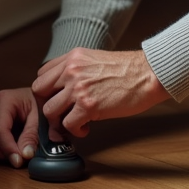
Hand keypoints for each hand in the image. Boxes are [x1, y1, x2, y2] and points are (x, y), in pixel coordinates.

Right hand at [0, 87, 39, 168]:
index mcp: (3, 99)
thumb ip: (31, 136)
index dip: (8, 149)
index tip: (19, 161)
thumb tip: (25, 155)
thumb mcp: (40, 117)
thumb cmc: (37, 104)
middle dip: (2, 154)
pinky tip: (1, 153)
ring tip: (11, 155)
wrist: (32, 96)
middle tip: (18, 159)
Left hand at [33, 48, 170, 137]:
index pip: (42, 74)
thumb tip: (66, 87)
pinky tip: (86, 128)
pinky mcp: (89, 106)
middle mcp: (71, 70)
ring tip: (74, 122)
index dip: (47, 90)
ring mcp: (78, 88)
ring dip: (59, 121)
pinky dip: (75, 130)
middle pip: (39, 92)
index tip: (56, 99)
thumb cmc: (128, 69)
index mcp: (73, 57)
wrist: (149, 74)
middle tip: (60, 113)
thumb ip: (78, 69)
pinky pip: (68, 124)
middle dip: (47, 105)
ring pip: (49, 111)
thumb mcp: (96, 59)